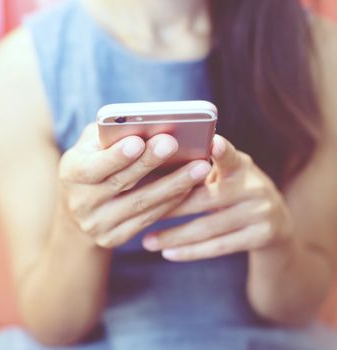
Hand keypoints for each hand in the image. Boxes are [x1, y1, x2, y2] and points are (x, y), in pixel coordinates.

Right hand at [56, 123, 211, 248]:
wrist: (78, 212)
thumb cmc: (92, 164)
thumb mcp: (90, 147)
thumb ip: (109, 136)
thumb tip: (145, 126)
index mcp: (70, 173)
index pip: (93, 166)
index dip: (115, 156)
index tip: (138, 141)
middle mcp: (80, 202)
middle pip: (120, 183)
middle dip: (149, 163)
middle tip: (174, 144)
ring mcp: (96, 224)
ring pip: (140, 204)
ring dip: (172, 185)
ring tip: (199, 167)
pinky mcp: (112, 238)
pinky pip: (147, 219)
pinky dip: (170, 202)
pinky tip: (189, 187)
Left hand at [142, 135, 293, 260]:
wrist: (276, 222)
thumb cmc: (234, 189)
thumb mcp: (226, 174)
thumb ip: (201, 168)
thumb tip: (153, 164)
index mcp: (241, 166)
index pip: (230, 156)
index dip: (222, 151)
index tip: (213, 143)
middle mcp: (254, 187)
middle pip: (205, 198)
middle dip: (170, 207)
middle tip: (140, 212)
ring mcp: (260, 213)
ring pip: (208, 227)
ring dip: (174, 236)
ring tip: (147, 242)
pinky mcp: (261, 236)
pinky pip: (218, 246)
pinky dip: (190, 251)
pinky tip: (168, 253)